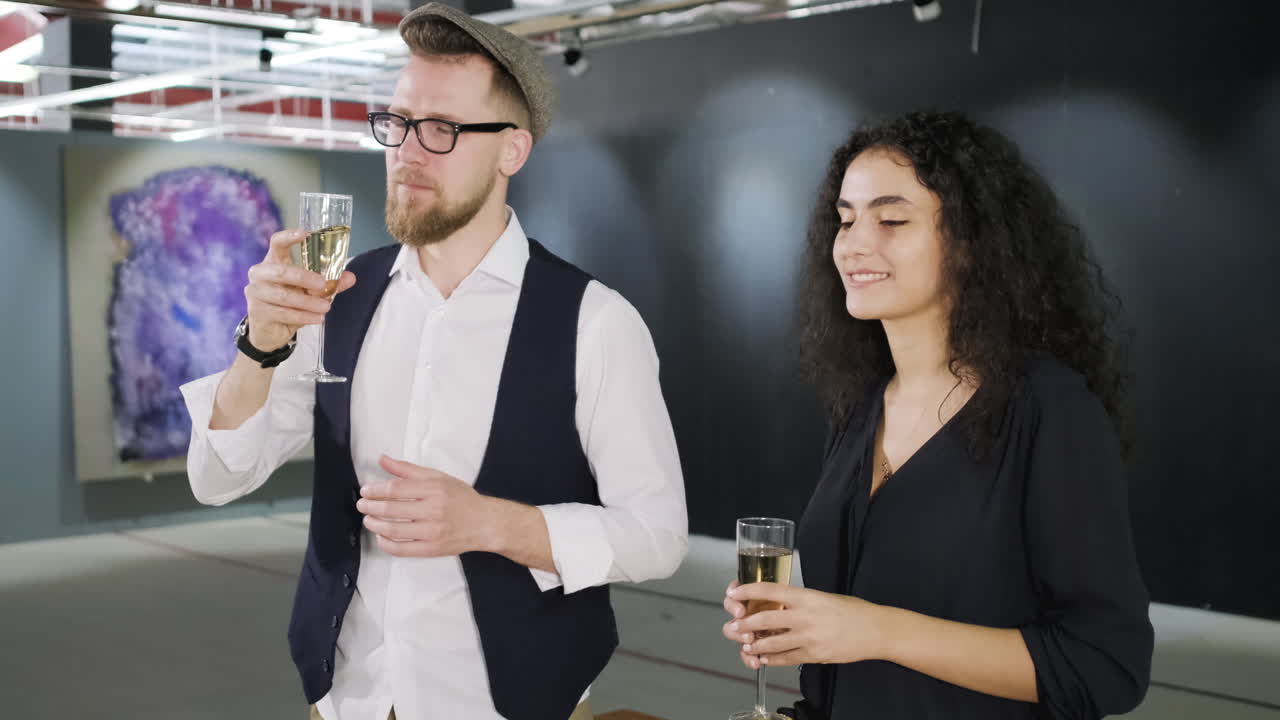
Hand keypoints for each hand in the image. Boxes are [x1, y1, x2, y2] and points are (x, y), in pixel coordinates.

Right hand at [243, 228, 355, 350]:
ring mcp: (255, 292)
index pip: (277, 243)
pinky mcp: (257, 311)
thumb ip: (329, 283)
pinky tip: (317, 318)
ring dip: (308, 302)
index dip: (288, 237)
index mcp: (273, 261)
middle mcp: (260, 273)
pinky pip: (283, 313)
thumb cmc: (291, 302)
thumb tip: (350, 277)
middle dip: (303, 277)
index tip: (305, 233)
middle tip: (323, 284)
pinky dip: (303, 316)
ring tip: (325, 307)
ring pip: (283, 295)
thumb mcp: (311, 291)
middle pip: (281, 271)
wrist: (271, 330)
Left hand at [356, 456, 500, 557]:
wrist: (485, 523)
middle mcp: (434, 510)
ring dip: (374, 524)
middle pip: (391, 509)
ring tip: (368, 519)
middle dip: (370, 507)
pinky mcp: (432, 549)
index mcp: (434, 489)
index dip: (375, 490)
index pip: (396, 489)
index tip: (366, 491)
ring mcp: (432, 532)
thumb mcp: (437, 477)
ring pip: (393, 530)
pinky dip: (385, 543)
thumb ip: (408, 470)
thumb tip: (382, 460)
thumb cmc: (461, 498)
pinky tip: (381, 536)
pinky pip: (401, 549)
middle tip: (362, 505)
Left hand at [724, 583, 888, 667]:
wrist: (876, 630)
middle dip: (744, 624)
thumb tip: (779, 604)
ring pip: (772, 643)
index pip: (770, 590)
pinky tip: (764, 658)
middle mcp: (805, 616)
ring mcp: (809, 637)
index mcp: (807, 596)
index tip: (733, 592)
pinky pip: (787, 658)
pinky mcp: (815, 655)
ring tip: (745, 645)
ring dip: (755, 645)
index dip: (748, 591)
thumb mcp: (824, 597)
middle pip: (765, 619)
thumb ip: (801, 601)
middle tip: (732, 627)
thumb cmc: (853, 610)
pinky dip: (772, 659)